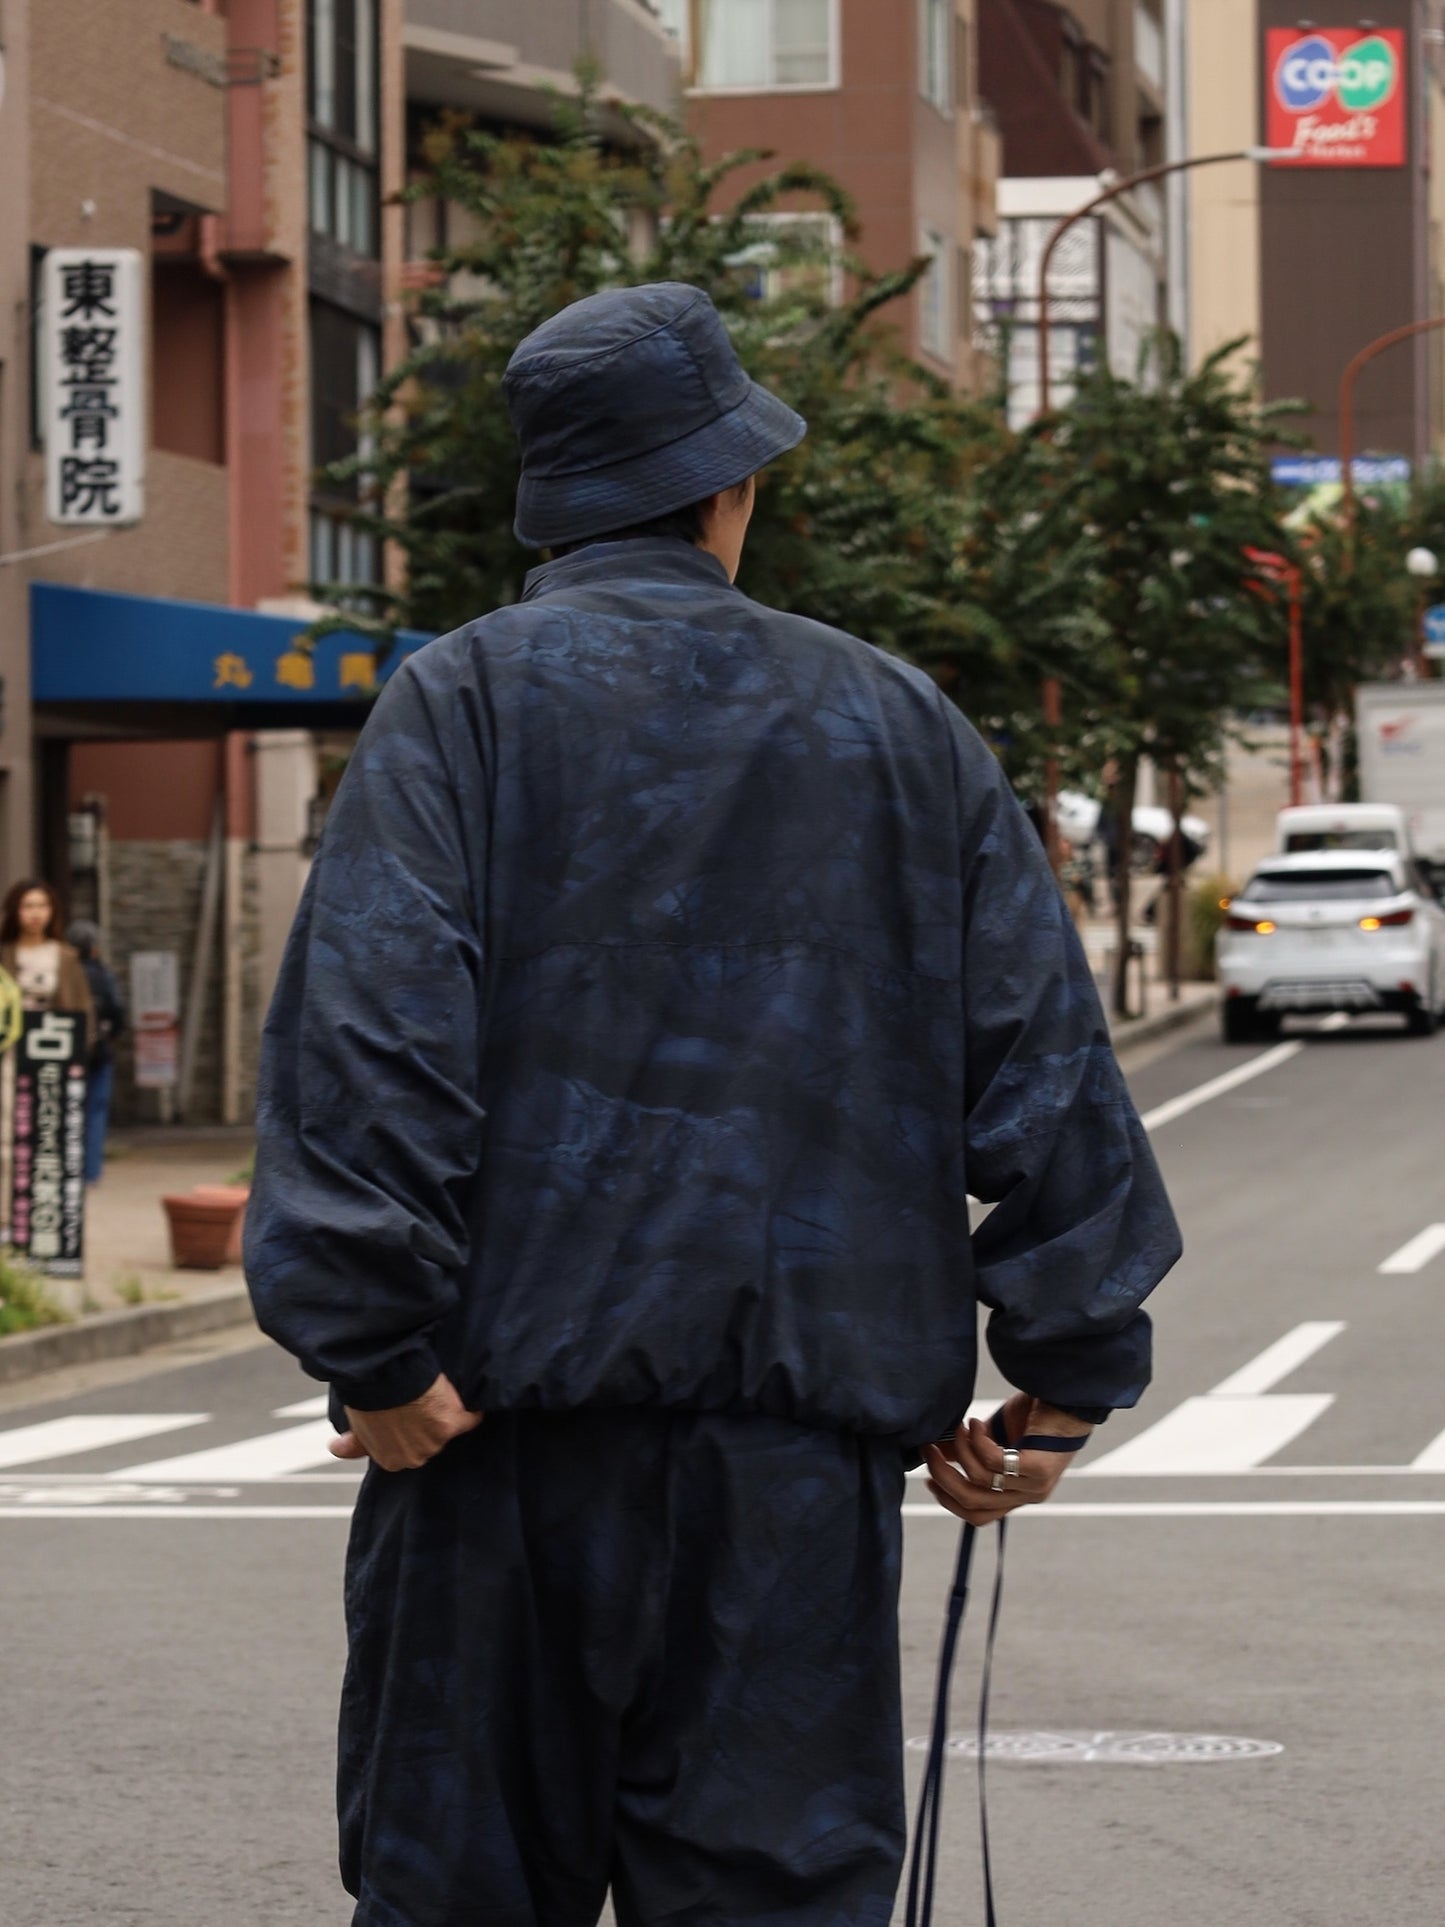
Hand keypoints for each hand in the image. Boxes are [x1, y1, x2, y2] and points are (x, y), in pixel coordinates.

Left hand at [329, 1373, 482, 1471]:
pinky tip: (468, 1402)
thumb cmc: (367, 1395)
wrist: (382, 1375)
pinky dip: (471, 1410)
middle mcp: (415, 1457)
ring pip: (449, 1430)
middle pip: (430, 1443)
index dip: (409, 1431)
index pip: (408, 1451)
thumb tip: (337, 1449)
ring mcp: (435, 1441)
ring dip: (446, 1414)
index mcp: (392, 1461)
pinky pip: (471, 1418)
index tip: (408, 1415)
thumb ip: (354, 1442)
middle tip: (420, 1402)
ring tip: (436, 1394)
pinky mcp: (453, 1422)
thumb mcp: (356, 1421)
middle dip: (427, 1425)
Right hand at [924, 1391, 1091, 1527]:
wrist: (1070, 1400)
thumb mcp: (997, 1437)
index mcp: (1019, 1494)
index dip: (950, 1502)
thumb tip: (936, 1450)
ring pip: (980, 1481)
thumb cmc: (1035, 1415)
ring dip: (960, 1451)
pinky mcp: (1038, 1469)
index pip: (978, 1516)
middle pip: (973, 1503)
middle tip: (929, 1451)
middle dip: (944, 1478)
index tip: (929, 1480)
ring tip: (958, 1426)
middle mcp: (1027, 1496)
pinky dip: (977, 1442)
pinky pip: (994, 1462)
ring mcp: (1035, 1485)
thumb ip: (972, 1450)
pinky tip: (975, 1423)